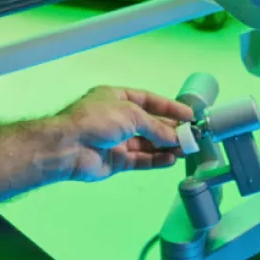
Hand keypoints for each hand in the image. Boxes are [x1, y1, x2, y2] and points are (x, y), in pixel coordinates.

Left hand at [36, 86, 193, 184]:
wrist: (69, 147)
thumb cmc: (97, 120)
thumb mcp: (131, 114)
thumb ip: (155, 126)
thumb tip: (175, 137)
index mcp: (116, 98)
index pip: (148, 100)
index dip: (169, 107)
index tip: (189, 115)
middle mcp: (116, 118)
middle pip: (149, 123)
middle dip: (170, 129)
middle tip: (191, 135)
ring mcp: (116, 140)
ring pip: (147, 144)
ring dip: (166, 146)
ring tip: (186, 149)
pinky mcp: (116, 161)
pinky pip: (140, 160)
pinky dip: (155, 160)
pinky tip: (171, 160)